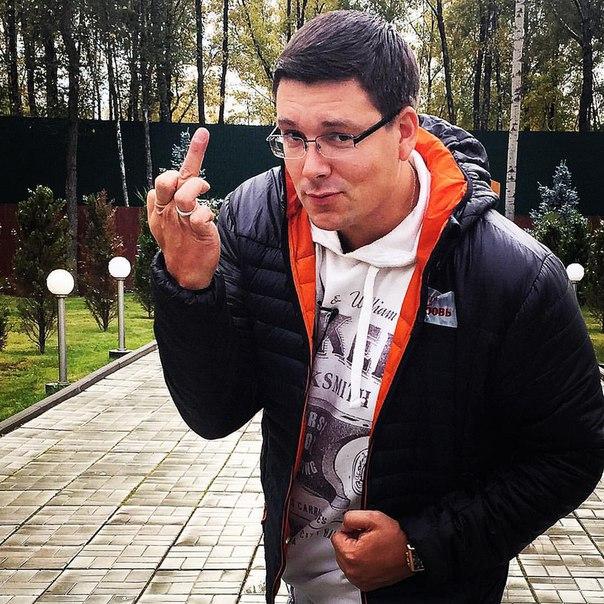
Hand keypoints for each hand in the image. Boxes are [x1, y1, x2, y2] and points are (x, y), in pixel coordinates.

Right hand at [147, 128, 219, 289]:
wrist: (185, 274)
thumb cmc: (180, 245)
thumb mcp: (164, 223)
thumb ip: (166, 202)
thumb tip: (165, 185)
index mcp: (158, 209)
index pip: (160, 182)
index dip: (175, 168)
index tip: (197, 150)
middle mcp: (168, 212)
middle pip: (167, 180)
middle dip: (191, 159)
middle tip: (200, 166)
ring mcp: (181, 222)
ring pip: (185, 193)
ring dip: (198, 186)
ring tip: (206, 190)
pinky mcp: (197, 231)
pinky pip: (201, 213)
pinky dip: (207, 212)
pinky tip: (208, 219)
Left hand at [331, 510, 412, 591]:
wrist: (411, 556)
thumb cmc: (396, 540)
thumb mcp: (373, 518)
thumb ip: (352, 517)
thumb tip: (344, 523)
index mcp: (351, 555)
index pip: (336, 536)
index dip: (349, 529)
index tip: (360, 530)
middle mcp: (352, 571)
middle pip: (339, 549)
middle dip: (351, 541)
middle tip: (367, 538)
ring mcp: (358, 580)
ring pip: (345, 560)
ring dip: (355, 552)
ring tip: (371, 547)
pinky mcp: (365, 584)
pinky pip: (353, 570)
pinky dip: (360, 563)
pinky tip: (372, 557)